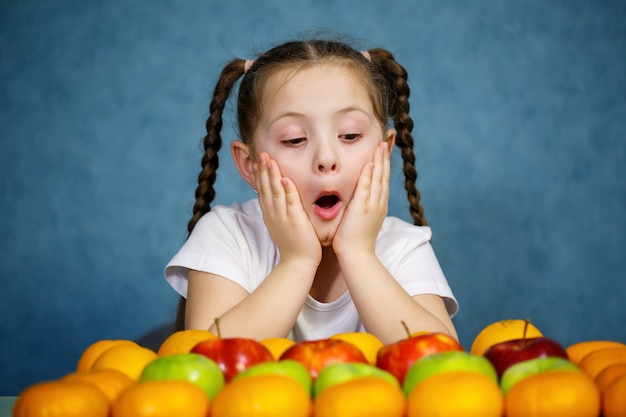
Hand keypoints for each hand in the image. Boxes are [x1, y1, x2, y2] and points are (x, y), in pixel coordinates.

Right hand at [254, 153, 321, 266]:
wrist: (298, 263)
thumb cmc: (293, 245)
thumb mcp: (281, 226)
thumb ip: (279, 212)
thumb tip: (278, 201)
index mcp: (270, 215)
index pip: (262, 191)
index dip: (259, 176)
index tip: (256, 162)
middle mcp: (273, 214)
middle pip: (265, 188)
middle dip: (263, 170)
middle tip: (261, 154)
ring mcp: (283, 217)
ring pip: (275, 192)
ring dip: (272, 175)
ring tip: (269, 160)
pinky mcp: (295, 221)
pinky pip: (291, 202)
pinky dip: (288, 190)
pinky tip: (285, 178)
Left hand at [333, 142, 389, 256]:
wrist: (356, 255)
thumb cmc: (355, 240)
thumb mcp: (361, 220)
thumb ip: (361, 207)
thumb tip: (358, 199)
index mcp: (379, 205)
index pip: (382, 179)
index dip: (384, 163)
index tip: (385, 148)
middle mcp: (379, 203)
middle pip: (384, 175)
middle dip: (386, 156)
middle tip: (387, 139)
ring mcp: (372, 205)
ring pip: (378, 178)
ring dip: (380, 160)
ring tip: (382, 144)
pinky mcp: (362, 208)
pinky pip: (366, 188)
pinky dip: (369, 174)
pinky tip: (370, 162)